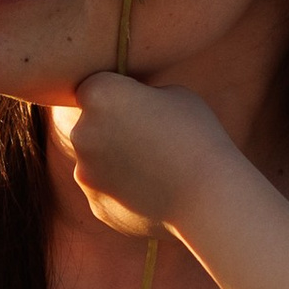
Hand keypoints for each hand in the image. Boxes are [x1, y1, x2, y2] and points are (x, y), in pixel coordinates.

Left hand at [54, 75, 235, 237]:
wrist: (208, 198)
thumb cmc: (198, 136)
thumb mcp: (173, 94)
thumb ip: (140, 96)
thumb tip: (128, 106)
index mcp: (99, 94)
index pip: (96, 85)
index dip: (119, 93)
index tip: (143, 105)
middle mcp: (81, 131)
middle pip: (90, 123)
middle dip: (113, 128)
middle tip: (151, 137)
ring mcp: (84, 171)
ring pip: (96, 159)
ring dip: (117, 161)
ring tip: (157, 167)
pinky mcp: (95, 204)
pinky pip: (106, 189)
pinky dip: (123, 190)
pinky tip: (154, 191)